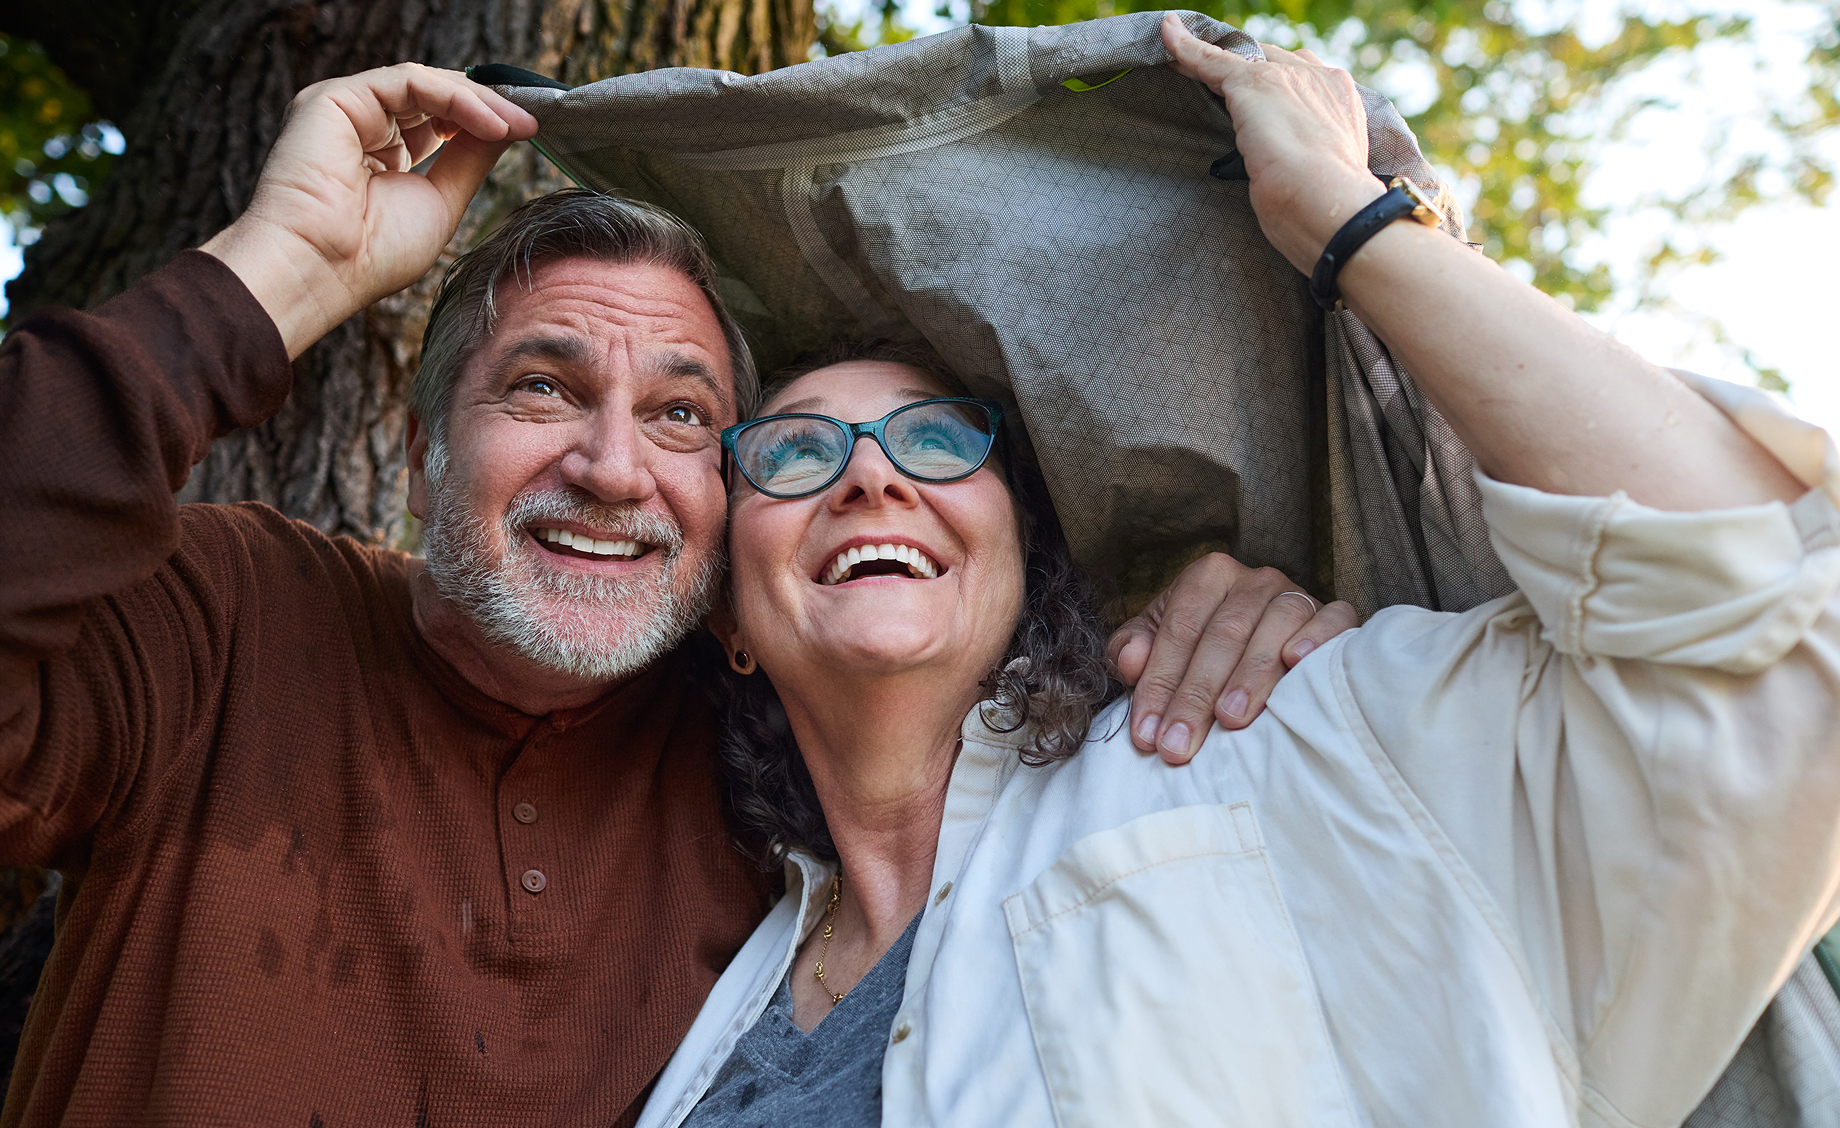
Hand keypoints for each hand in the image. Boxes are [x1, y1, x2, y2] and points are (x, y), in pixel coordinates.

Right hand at [201, 64, 538, 358]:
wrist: (321, 270)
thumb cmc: (372, 255)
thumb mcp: (441, 202)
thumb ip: (470, 160)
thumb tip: (508, 128)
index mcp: (381, 155)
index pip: (440, 121)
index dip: (485, 121)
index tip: (531, 130)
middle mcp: (361, 126)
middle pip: (435, 98)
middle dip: (489, 105)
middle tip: (534, 119)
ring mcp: (346, 110)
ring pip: (425, 86)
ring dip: (480, 101)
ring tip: (519, 122)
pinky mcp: (335, 98)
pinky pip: (408, 83)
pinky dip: (456, 98)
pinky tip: (492, 123)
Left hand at [1107, 553, 1356, 763]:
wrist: (1259, 644)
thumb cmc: (1200, 651)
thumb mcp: (1156, 645)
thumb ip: (1131, 650)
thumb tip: (1130, 661)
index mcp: (1207, 578)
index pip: (1179, 629)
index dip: (1160, 683)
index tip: (1147, 735)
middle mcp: (1254, 580)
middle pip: (1223, 634)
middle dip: (1197, 694)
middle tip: (1180, 745)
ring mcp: (1296, 594)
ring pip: (1276, 626)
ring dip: (1252, 675)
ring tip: (1231, 719)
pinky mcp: (1333, 614)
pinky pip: (1332, 619)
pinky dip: (1316, 638)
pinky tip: (1296, 662)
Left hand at [1161, 15, 1384, 274]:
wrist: (1331, 205)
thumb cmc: (1330, 209)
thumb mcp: (1328, 177)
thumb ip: (1311, 161)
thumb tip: (1282, 175)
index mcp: (1342, 100)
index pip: (1303, 77)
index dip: (1279, 88)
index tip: (1261, 108)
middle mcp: (1318, 78)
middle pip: (1271, 60)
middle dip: (1246, 73)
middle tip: (1222, 97)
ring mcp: (1286, 79)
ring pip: (1238, 61)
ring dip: (1210, 61)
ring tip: (1180, 61)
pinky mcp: (1251, 86)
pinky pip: (1210, 60)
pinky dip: (1185, 48)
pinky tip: (1167, 34)